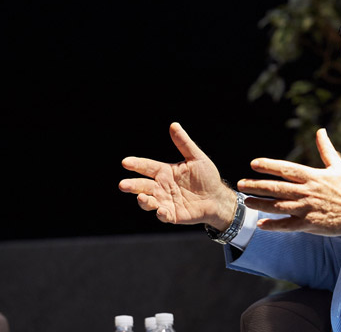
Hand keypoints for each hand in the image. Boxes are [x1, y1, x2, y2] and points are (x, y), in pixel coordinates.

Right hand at [119, 122, 235, 229]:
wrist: (218, 197)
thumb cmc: (206, 177)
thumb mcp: (196, 158)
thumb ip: (184, 143)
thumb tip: (174, 125)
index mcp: (165, 172)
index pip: (147, 167)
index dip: (136, 164)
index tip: (125, 162)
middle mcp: (162, 187)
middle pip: (143, 186)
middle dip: (132, 186)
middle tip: (122, 185)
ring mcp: (166, 202)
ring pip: (149, 201)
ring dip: (143, 201)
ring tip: (142, 198)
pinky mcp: (173, 215)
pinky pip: (164, 215)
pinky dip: (161, 214)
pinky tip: (161, 210)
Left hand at [237, 128, 340, 237]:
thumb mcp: (338, 166)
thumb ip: (326, 149)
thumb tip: (320, 131)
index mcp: (313, 176)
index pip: (286, 169)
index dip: (269, 166)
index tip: (254, 163)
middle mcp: (307, 192)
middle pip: (277, 187)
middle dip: (257, 185)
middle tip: (241, 183)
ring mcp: (307, 209)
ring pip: (278, 206)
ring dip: (261, 203)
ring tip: (247, 200)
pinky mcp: (309, 224)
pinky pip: (287, 225)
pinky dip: (273, 225)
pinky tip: (261, 224)